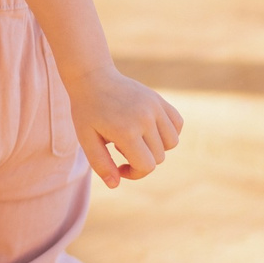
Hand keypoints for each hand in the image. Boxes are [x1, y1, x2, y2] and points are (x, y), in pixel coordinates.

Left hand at [64, 70, 182, 185]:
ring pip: (171, 143)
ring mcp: (155, 107)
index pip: (147, 166)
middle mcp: (145, 119)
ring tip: (134, 137)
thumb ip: (100, 164)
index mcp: (126, 131)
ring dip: (156, 147)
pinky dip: (168, 132)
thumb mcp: (86, 140)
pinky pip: (177, 124)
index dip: (134, 173)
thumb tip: (115, 184)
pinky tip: (149, 129)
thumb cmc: (87, 111)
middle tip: (119, 146)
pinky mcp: (160, 100)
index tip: (119, 166)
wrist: (93, 78)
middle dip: (141, 160)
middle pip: (159, 157)